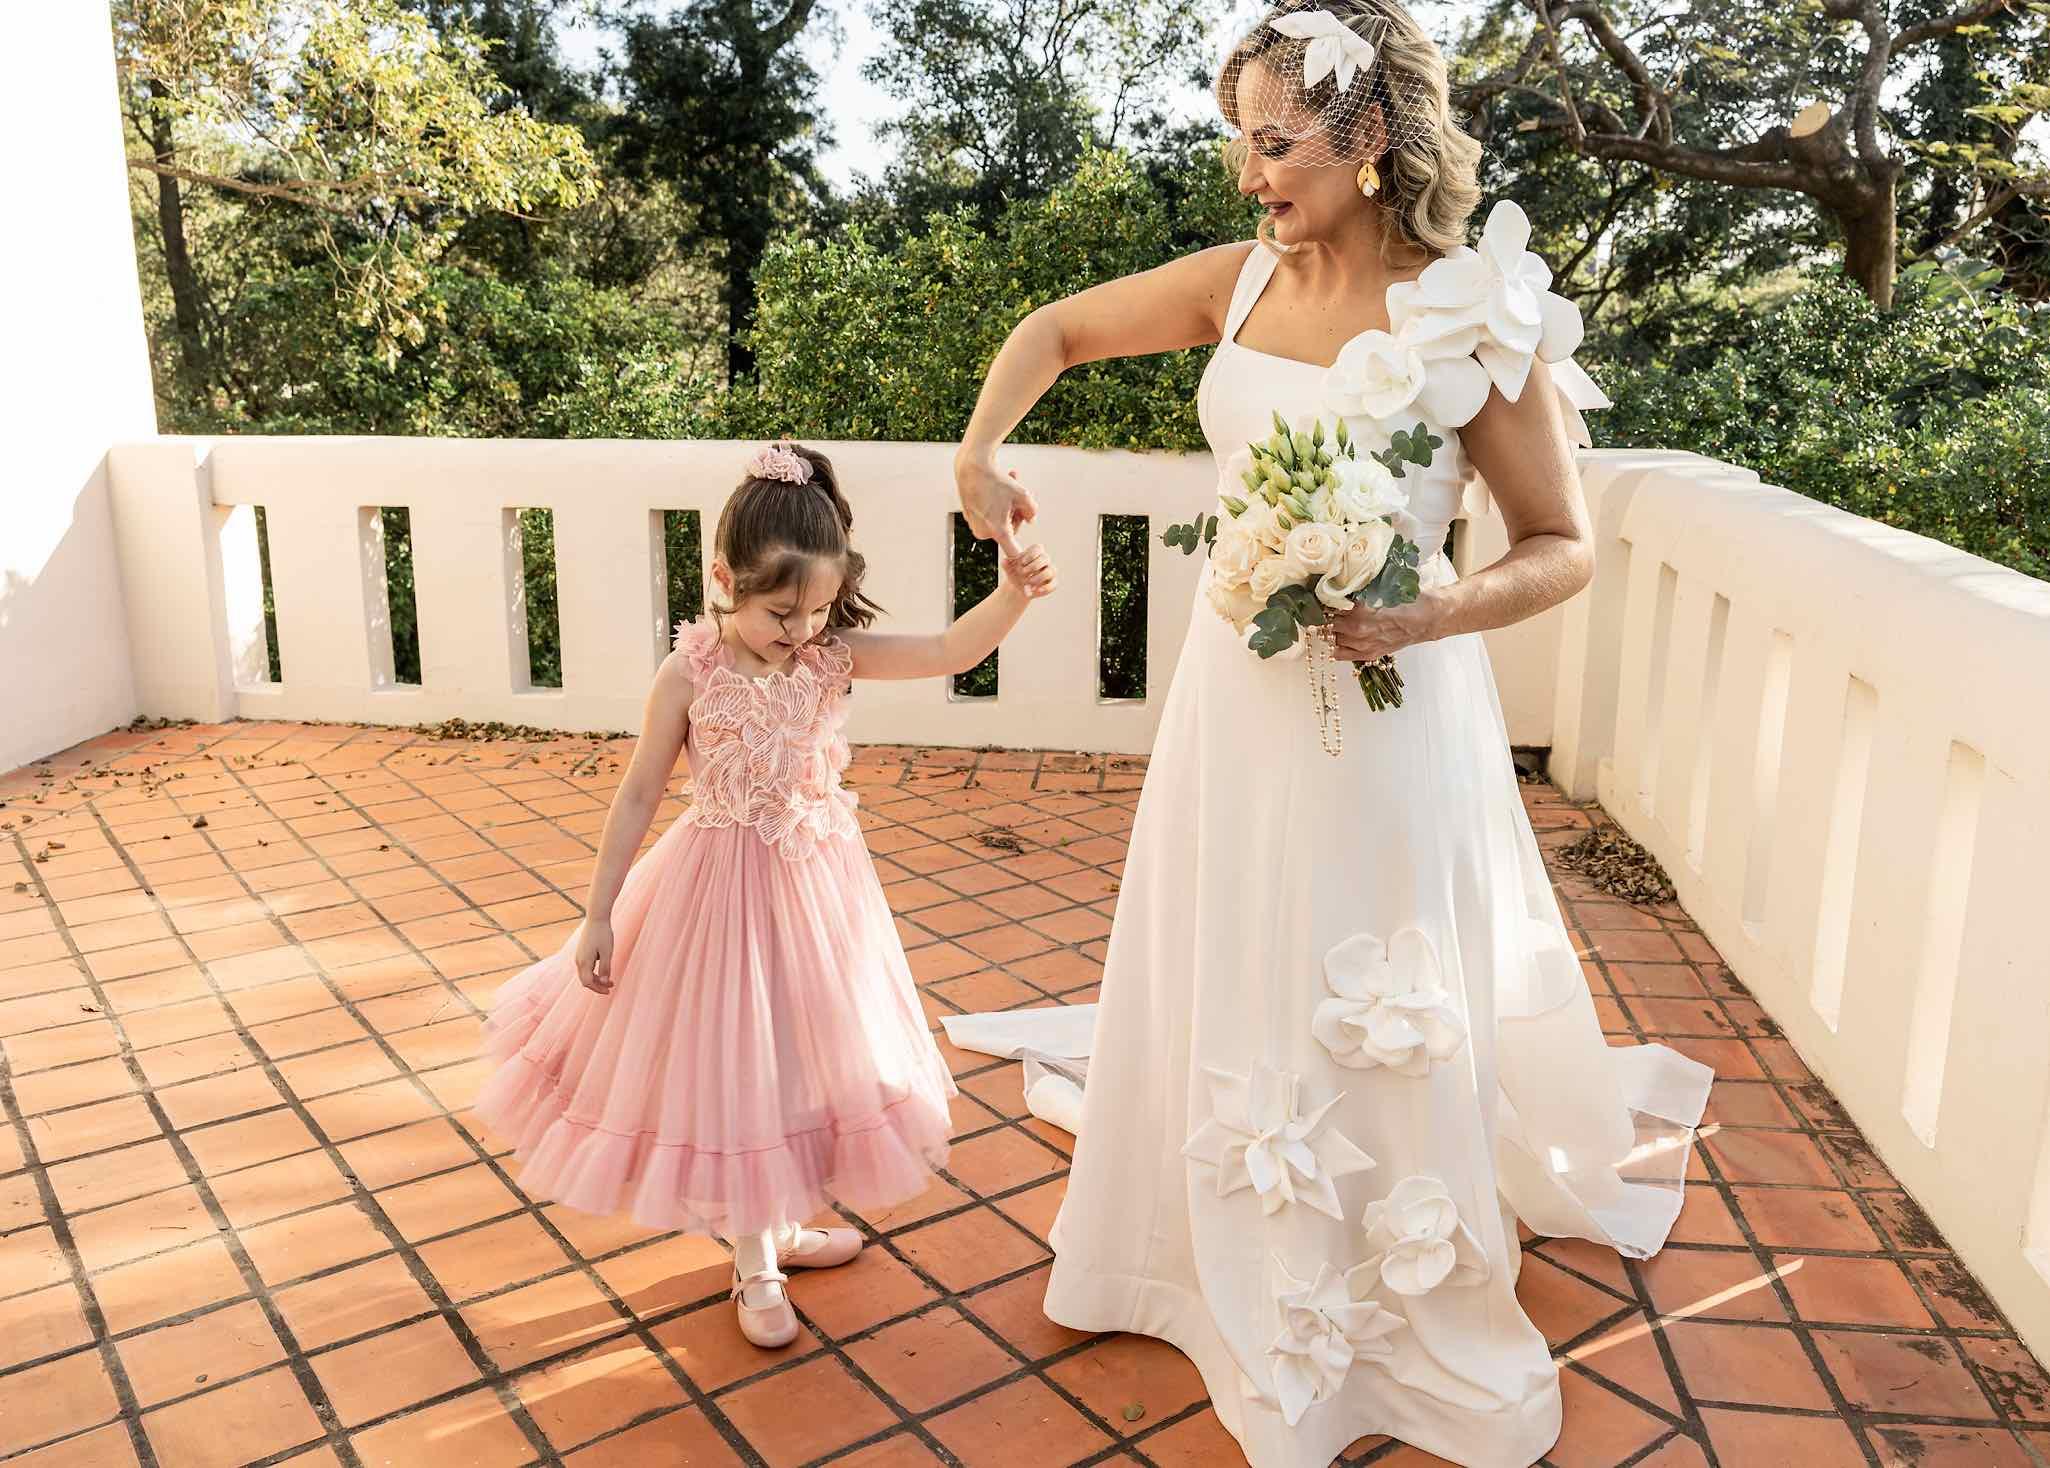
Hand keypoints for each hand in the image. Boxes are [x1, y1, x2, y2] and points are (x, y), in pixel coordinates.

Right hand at [574, 918, 615, 994]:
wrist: (596, 918)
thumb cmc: (603, 934)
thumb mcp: (607, 952)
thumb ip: (605, 968)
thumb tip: (604, 982)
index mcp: (583, 962)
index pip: (588, 982)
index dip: (598, 989)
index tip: (609, 991)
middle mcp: (578, 960)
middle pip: (585, 980)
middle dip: (598, 985)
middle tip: (611, 988)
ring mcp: (579, 956)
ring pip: (586, 974)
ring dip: (597, 979)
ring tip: (610, 981)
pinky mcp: (581, 952)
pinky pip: (586, 967)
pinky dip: (594, 972)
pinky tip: (604, 971)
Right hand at [956, 452, 1038, 557]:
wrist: (972, 468)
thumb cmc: (996, 481)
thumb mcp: (1023, 495)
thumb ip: (1032, 511)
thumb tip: (1031, 520)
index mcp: (998, 531)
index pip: (1014, 552)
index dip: (1023, 556)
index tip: (1028, 560)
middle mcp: (984, 532)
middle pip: (1009, 531)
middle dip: (1016, 514)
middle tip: (1017, 497)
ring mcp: (975, 525)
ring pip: (999, 520)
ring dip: (1007, 506)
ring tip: (1010, 485)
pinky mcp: (970, 517)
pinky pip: (989, 514)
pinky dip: (995, 504)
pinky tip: (998, 488)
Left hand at [1001, 544, 1057, 599]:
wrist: (1018, 588)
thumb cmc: (1015, 574)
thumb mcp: (1009, 570)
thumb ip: (1006, 564)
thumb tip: (1004, 561)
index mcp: (1035, 554)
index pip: (1038, 548)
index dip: (1031, 554)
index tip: (1022, 562)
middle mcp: (1044, 562)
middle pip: (1045, 558)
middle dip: (1034, 565)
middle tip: (1023, 572)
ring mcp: (1049, 572)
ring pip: (1052, 571)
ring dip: (1040, 577)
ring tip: (1029, 582)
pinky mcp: (1051, 583)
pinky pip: (1054, 584)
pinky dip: (1045, 587)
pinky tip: (1035, 590)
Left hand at [1328, 594, 1442, 663]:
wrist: (1428, 619)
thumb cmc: (1408, 599)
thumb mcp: (1380, 588)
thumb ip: (1356, 591)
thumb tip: (1336, 587)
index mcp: (1360, 610)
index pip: (1327, 606)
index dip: (1322, 600)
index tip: (1319, 595)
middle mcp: (1358, 630)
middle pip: (1326, 623)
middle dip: (1324, 614)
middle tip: (1324, 606)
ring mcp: (1362, 645)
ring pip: (1331, 638)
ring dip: (1330, 629)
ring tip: (1335, 619)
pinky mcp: (1368, 655)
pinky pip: (1339, 654)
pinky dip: (1335, 644)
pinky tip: (1339, 636)